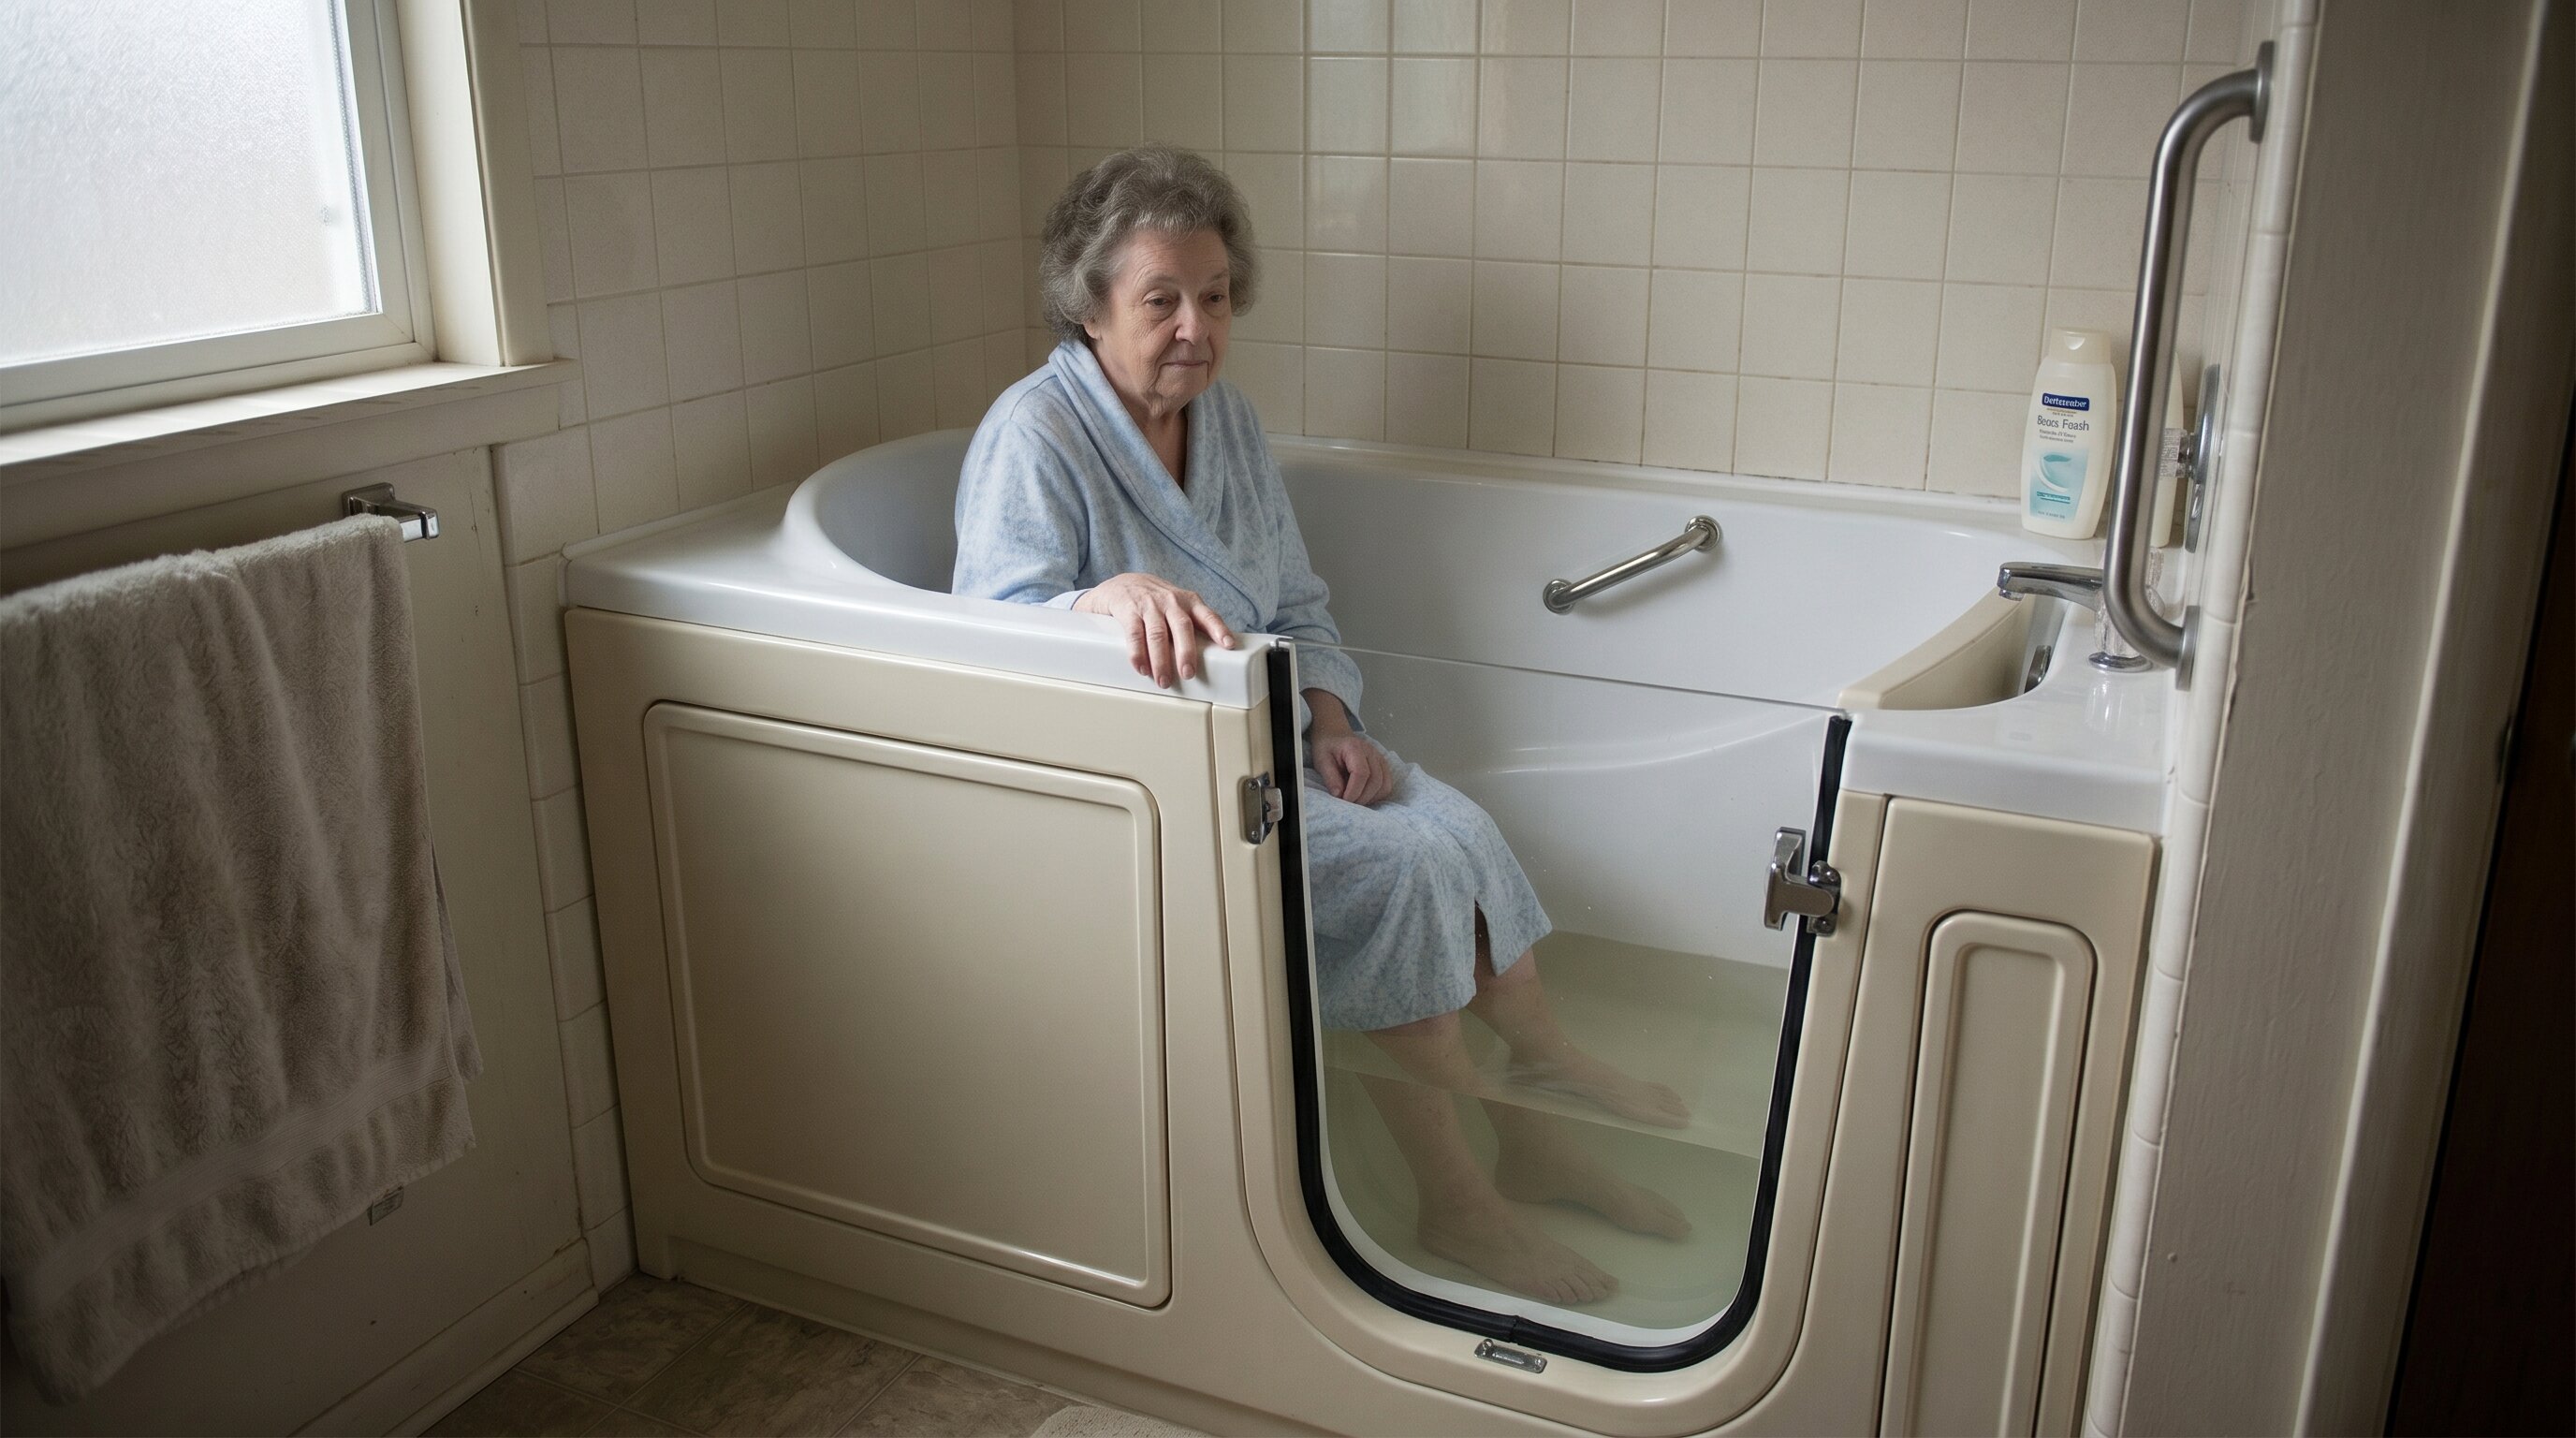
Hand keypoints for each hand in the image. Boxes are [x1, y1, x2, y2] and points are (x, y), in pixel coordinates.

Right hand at [1075, 572, 1235, 686]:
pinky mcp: (1129, 611)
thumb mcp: (1180, 606)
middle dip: (1186, 651)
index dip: (1219, 629)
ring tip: (1164, 680)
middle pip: (1182, 626)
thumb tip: (1216, 655)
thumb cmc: (1158, 601)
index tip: (1228, 645)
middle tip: (1188, 673)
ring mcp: (1150, 605)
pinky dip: (1138, 653)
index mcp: (1189, 602)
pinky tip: (1142, 668)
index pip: (1207, 615)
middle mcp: (1171, 602)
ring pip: (1158, 634)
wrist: (1123, 584)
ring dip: (1161, 660)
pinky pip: (1135, 634)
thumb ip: (1195, 624)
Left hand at [1311, 726, 1391, 806]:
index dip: (1354, 791)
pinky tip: (1363, 796)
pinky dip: (1377, 796)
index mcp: (1355, 748)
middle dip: (1362, 797)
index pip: (1361, 773)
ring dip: (1371, 798)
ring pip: (1384, 785)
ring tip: (1355, 799)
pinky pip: (1387, 786)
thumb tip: (1339, 795)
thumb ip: (1330, 777)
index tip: (1344, 800)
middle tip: (1348, 803)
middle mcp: (1372, 752)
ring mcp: (1380, 759)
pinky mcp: (1383, 766)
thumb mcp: (1322, 761)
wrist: (1336, 736)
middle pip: (1375, 781)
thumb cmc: (1328, 748)